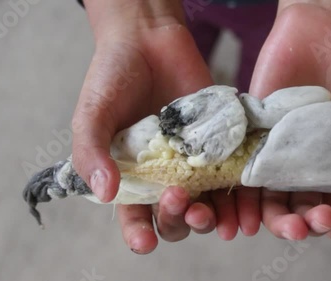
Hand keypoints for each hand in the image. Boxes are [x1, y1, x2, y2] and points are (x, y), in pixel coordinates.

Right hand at [71, 0, 221, 252]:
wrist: (149, 40)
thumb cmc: (113, 77)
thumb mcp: (92, 113)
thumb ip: (92, 151)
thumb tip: (105, 191)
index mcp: (129, 176)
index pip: (133, 216)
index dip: (137, 233)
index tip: (144, 241)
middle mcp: (162, 176)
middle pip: (172, 217)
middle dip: (176, 220)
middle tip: (179, 199)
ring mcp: (192, 163)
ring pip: (205, 205)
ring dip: (208, 218)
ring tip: (211, 215)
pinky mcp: (218, 146)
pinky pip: (229, 179)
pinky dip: (235, 196)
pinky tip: (239, 202)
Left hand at [247, 0, 330, 239]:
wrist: (326, 30)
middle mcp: (304, 162)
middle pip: (300, 208)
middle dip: (306, 225)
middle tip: (314, 224)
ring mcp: (277, 150)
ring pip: (270, 198)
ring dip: (274, 220)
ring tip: (281, 228)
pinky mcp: (252, 134)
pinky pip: (241, 170)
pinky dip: (240, 198)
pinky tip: (243, 216)